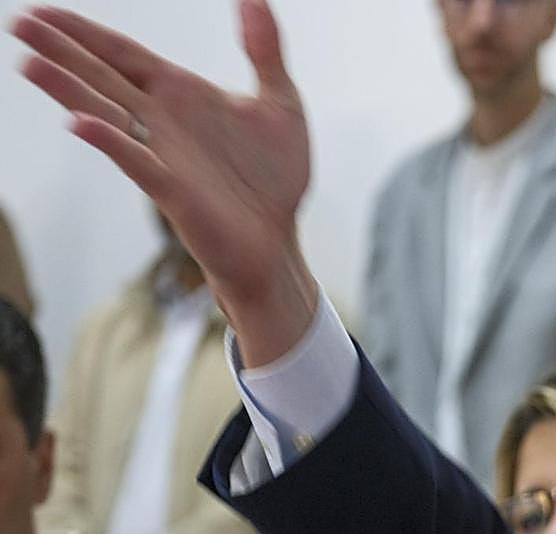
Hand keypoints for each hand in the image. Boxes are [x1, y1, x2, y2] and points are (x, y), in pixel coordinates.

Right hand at [11, 0, 317, 364]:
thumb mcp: (280, 104)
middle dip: (62, 50)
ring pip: (106, 115)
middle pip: (102, 77)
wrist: (278, 239)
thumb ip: (266, 51)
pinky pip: (138, 163)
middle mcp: (162, 122)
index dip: (85, 33)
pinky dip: (112, 143)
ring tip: (29, 63)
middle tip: (19, 21)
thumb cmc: (274, 177)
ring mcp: (163, 156)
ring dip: (68, 90)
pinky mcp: (174, 192)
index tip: (43, 10)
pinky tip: (83, 126)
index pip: (123, 55)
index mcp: (182, 95)